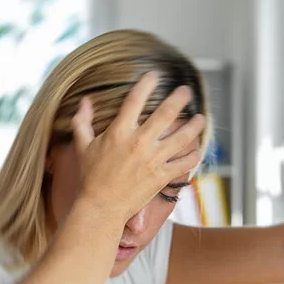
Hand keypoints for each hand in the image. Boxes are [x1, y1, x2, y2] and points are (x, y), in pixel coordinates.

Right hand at [70, 72, 205, 220]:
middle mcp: (139, 143)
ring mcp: (152, 160)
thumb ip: (82, 121)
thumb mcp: (83, 146)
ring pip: (181, 137)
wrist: (101, 208)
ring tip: (201, 118)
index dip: (146, 84)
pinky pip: (184, 163)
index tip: (155, 75)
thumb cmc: (90, 177)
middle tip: (187, 90)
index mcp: (119, 132)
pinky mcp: (161, 177)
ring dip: (194, 126)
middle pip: (165, 113)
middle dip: (179, 98)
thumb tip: (85, 101)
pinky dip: (193, 156)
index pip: (135, 100)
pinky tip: (197, 150)